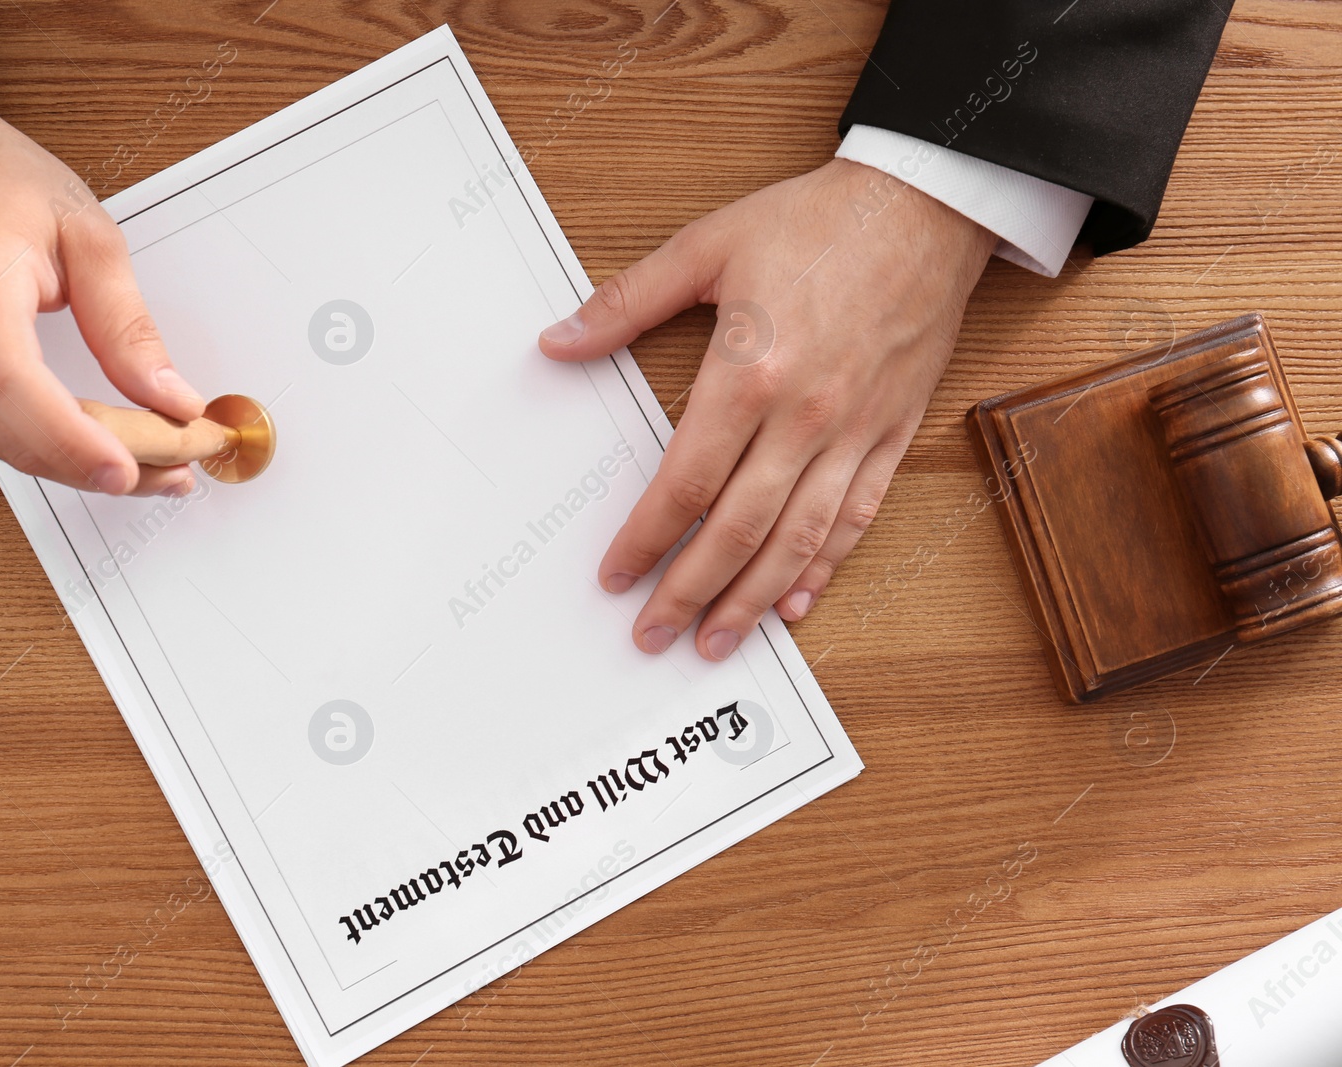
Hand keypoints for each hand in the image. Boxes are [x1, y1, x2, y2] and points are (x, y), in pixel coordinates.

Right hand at [0, 97, 202, 495]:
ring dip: (89, 465)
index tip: (132, 469)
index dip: (75, 442)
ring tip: (166, 464)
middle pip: (21, 436)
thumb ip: (127, 323)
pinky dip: (60, 447)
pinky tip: (111, 448)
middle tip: (186, 463)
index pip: (15, 389)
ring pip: (13, 447)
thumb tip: (170, 395)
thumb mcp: (86, 234)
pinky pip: (1, 431)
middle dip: (107, 464)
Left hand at [539, 158, 994, 659]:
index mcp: (749, 374)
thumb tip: (558, 341)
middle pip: (736, 531)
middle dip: (688, 593)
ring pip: (798, 540)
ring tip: (715, 641)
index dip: (644, 539)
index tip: (615, 575)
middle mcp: (804, 417)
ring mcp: (853, 432)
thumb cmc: (819, 223)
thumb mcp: (708, 247)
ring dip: (752, 601)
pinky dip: (825, 567)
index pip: (684, 483)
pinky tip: (795, 600)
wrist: (924, 205)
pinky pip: (857, 517)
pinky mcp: (891, 434)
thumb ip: (627, 303)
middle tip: (652, 635)